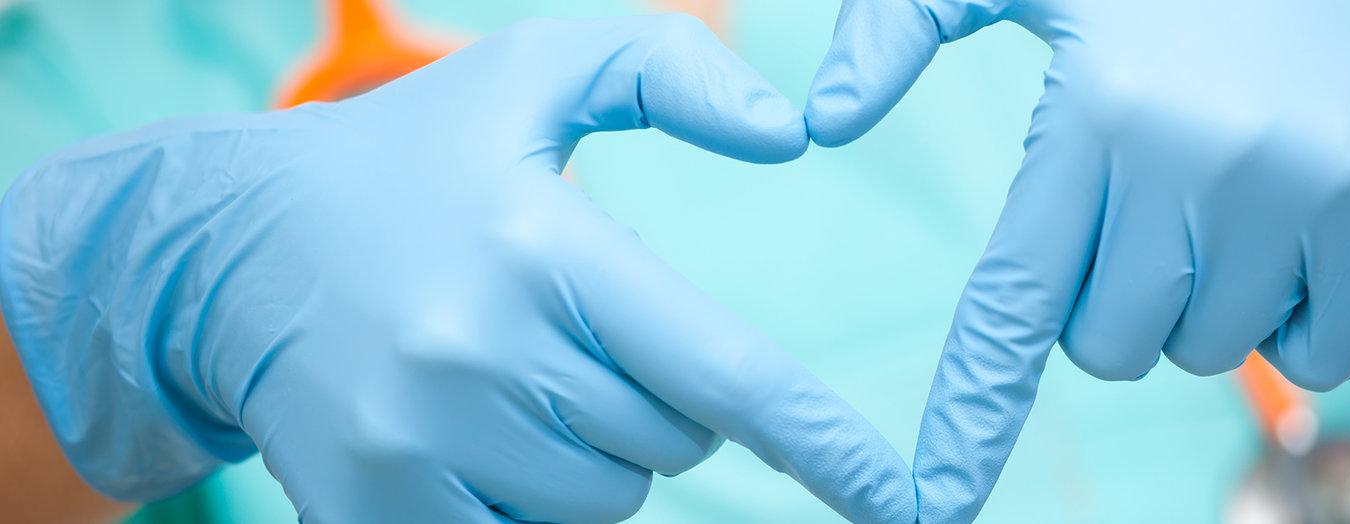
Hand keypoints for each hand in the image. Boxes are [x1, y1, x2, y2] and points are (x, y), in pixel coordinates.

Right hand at [2, 15, 914, 522]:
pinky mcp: (374, 508)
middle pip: (671, 448)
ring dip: (595, 453)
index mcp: (538, 247)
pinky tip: (476, 428)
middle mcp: (477, 354)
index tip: (893, 493)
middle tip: (578, 330)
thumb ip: (672, 70)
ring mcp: (418, 446)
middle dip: (660, 401)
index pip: (720, 372)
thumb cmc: (417, 156)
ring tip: (517, 373)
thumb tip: (793, 136)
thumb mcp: (539, 72)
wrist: (233, 248)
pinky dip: (528, 497)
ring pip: (604, 503)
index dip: (821, 441)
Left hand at [807, 0, 1349, 520]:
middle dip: (1113, 299)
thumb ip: (901, 26)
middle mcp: (1203, 161)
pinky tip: (1300, 218)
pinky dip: (1297, 313)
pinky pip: (1316, 355)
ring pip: (1207, 353)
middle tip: (1148, 202)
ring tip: (1229, 189)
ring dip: (1202, 300)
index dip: (974, 408)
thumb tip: (819, 123)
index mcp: (1098, 112)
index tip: (937, 495)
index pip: (1017, 299)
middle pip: (1113, 346)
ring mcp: (1313, 195)